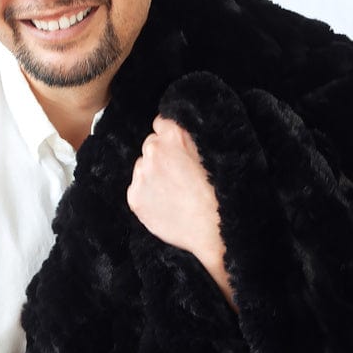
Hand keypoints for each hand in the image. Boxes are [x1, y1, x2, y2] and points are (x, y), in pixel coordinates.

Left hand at [127, 115, 234, 304]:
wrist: (213, 228)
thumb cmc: (218, 192)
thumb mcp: (211, 153)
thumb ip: (189, 138)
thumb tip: (176, 130)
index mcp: (174, 135)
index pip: (160, 124)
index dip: (169, 138)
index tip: (176, 150)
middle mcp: (153, 150)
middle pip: (150, 146)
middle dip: (160, 157)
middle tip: (178, 175)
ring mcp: (141, 174)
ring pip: (142, 168)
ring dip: (152, 176)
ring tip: (173, 193)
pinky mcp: (134, 197)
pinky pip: (136, 190)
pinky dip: (147, 196)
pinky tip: (166, 204)